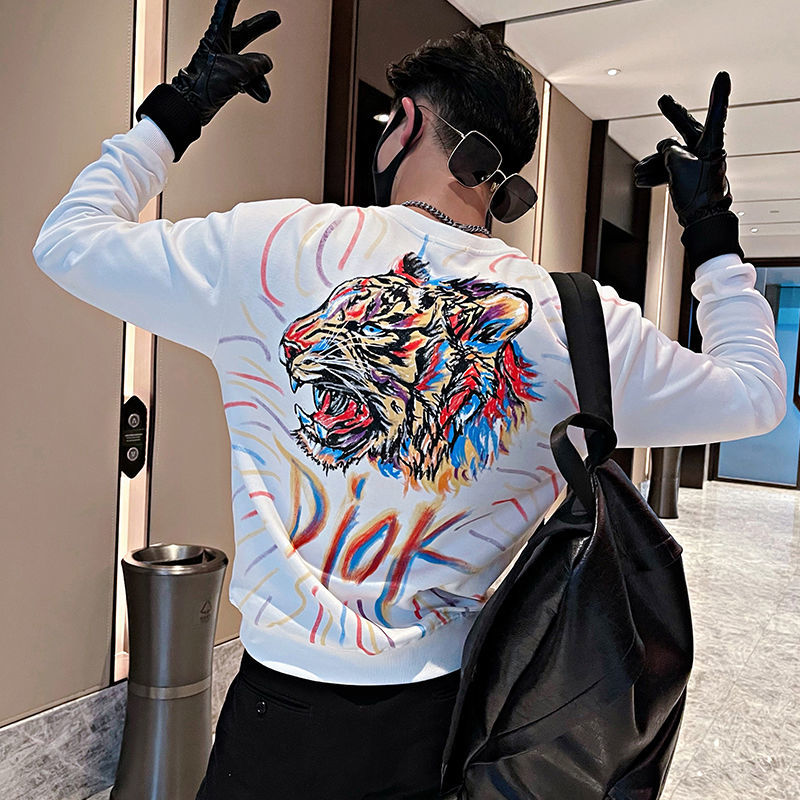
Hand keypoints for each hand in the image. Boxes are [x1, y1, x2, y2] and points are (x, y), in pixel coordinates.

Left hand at [171, 0, 280, 125]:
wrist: (194, 106)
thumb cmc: (205, 83)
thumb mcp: (237, 69)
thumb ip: (256, 63)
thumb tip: (265, 63)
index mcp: (217, 35)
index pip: (226, 9)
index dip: (233, 0)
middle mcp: (221, 47)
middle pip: (245, 32)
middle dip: (260, 26)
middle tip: (274, 17)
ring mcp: (225, 64)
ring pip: (250, 63)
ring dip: (258, 75)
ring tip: (260, 87)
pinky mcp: (227, 80)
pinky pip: (248, 79)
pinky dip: (255, 86)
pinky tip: (260, 94)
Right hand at [633, 71, 743, 268]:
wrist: (701, 218)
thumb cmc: (697, 191)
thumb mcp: (678, 163)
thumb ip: (670, 148)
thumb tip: (667, 146)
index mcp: (712, 143)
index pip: (716, 113)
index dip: (718, 94)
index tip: (722, 76)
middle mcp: (706, 150)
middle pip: (686, 129)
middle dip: (673, 116)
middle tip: (663, 100)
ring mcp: (697, 163)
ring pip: (671, 154)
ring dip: (654, 163)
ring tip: (639, 172)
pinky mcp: (689, 177)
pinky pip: (670, 169)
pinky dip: (656, 173)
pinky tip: (641, 179)